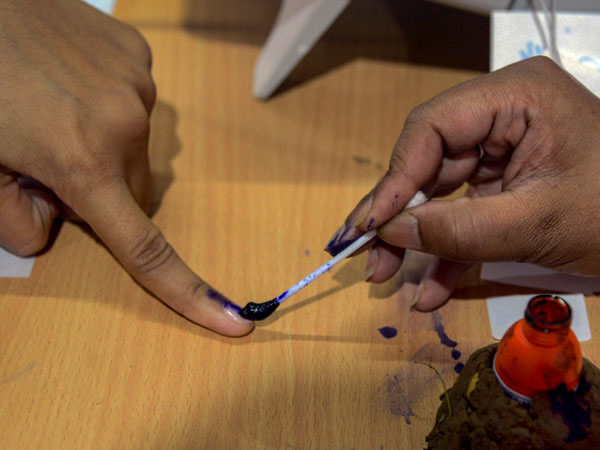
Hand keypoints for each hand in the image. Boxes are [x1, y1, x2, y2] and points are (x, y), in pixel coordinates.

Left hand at [0, 0, 252, 334]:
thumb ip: (13, 220)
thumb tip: (55, 228)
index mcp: (83, 160)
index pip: (144, 247)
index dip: (189, 292)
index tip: (235, 322)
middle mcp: (126, 123)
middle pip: (138, 191)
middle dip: (104, 191)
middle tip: (51, 161)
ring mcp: (138, 82)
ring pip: (138, 147)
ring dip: (108, 146)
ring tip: (57, 109)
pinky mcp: (136, 53)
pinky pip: (136, 101)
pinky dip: (111, 105)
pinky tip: (71, 80)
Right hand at [326, 56, 599, 311]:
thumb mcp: (537, 223)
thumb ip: (457, 230)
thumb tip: (388, 234)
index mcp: (515, 97)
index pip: (432, 128)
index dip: (394, 179)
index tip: (370, 226)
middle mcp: (501, 114)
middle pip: (428, 161)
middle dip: (398, 216)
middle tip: (366, 257)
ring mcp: (502, 149)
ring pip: (439, 191)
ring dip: (417, 241)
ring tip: (386, 277)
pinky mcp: (505, 181)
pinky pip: (463, 211)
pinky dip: (448, 250)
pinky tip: (430, 287)